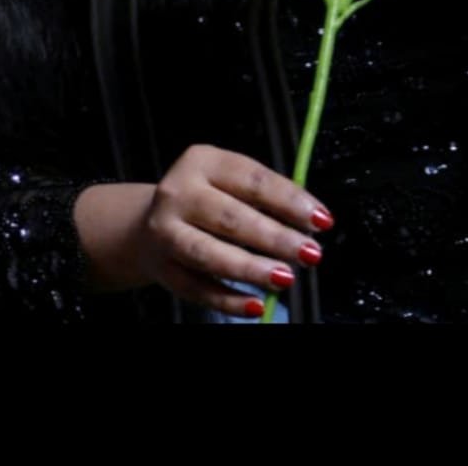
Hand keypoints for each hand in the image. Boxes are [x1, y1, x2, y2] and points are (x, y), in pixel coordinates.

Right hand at [73, 145, 332, 317]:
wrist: (147, 225)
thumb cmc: (205, 200)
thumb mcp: (229, 182)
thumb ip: (265, 197)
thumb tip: (309, 220)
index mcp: (202, 162)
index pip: (251, 179)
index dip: (289, 200)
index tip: (321, 219)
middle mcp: (179, 193)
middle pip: (231, 217)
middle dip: (275, 238)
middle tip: (310, 253)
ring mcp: (166, 232)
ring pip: (210, 254)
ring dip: (251, 269)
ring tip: (285, 278)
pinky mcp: (163, 269)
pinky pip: (198, 289)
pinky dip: (228, 300)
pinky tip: (256, 306)